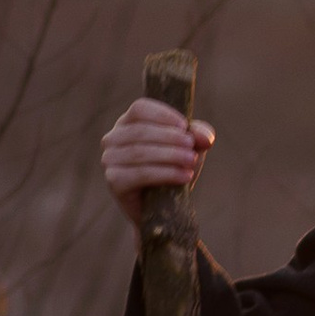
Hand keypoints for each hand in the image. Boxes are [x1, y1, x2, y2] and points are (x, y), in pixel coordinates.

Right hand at [101, 96, 216, 229]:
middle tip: (192, 148)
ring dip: (169, 156)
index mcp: (128, 122)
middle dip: (170, 138)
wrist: (164, 206)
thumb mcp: (189, 147)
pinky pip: (138, 174)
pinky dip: (164, 174)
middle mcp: (113, 138)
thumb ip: (198, 136)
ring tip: (191, 161)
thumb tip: (205, 137)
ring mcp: (109, 159)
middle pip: (140, 131)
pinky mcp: (114, 181)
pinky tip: (184, 176)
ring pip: (139, 152)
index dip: (162, 115)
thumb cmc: (174, 167)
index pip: (140, 109)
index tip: (184, 126)